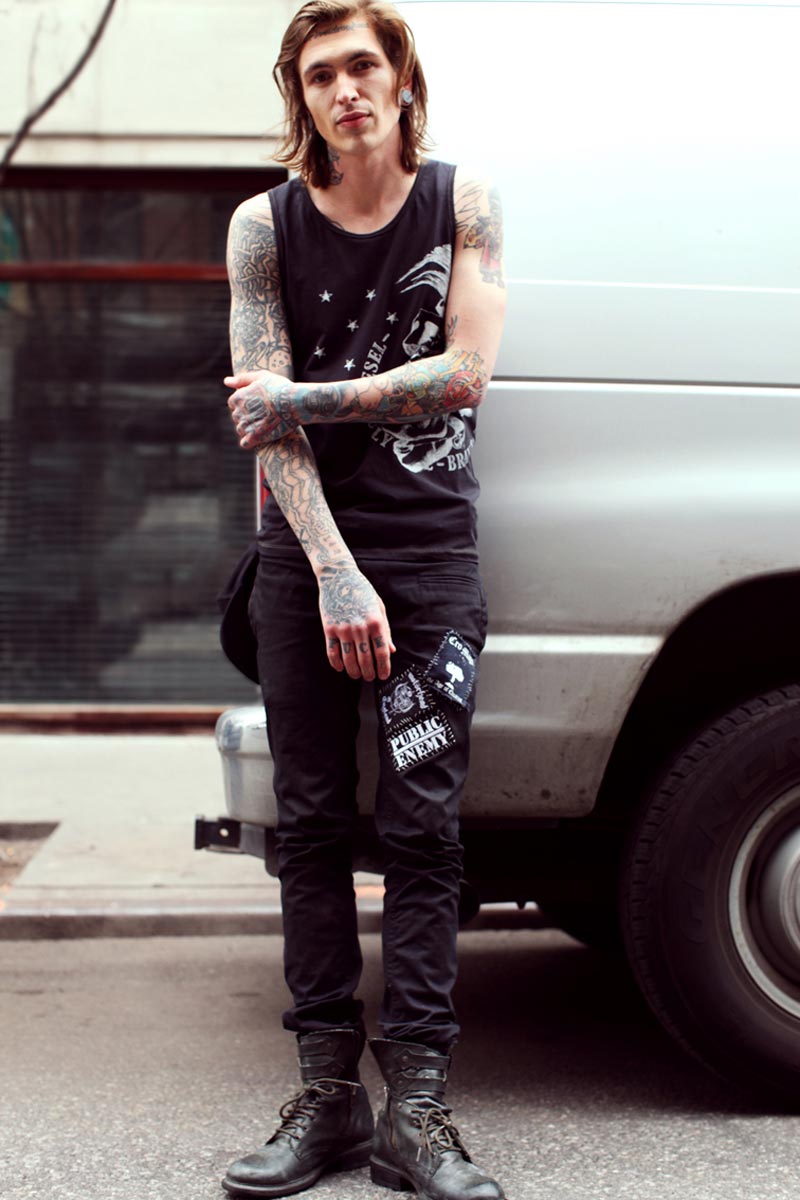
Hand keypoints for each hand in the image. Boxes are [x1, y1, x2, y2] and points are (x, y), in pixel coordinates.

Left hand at [225, 370, 300, 447]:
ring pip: (241, 430)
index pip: (233, 404)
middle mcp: (238, 412)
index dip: (246, 404)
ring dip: (250, 429)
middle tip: (265, 414)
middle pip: (237, 417)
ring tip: (266, 424)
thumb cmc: (280, 387)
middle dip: (248, 416)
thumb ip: (242, 379)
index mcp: (237, 398)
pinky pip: (245, 443)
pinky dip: (251, 441)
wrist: (294, 402)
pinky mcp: (255, 437)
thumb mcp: (261, 377)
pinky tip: (261, 437)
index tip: (259, 404)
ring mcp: (246, 426)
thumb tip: (226, 381)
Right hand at [317, 560, 394, 680]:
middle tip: (370, 678)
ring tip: (357, 676)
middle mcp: (360, 627)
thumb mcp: (379, 607)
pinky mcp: (329, 629)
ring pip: (349, 660)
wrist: (338, 577)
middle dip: (369, 673)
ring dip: (354, 672)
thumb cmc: (362, 591)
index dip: (384, 667)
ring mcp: (343, 629)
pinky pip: (332, 652)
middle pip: (366, 660)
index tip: (383, 676)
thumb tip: (391, 650)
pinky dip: (336, 664)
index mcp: (376, 622)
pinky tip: (341, 668)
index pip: (382, 652)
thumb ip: (385, 630)